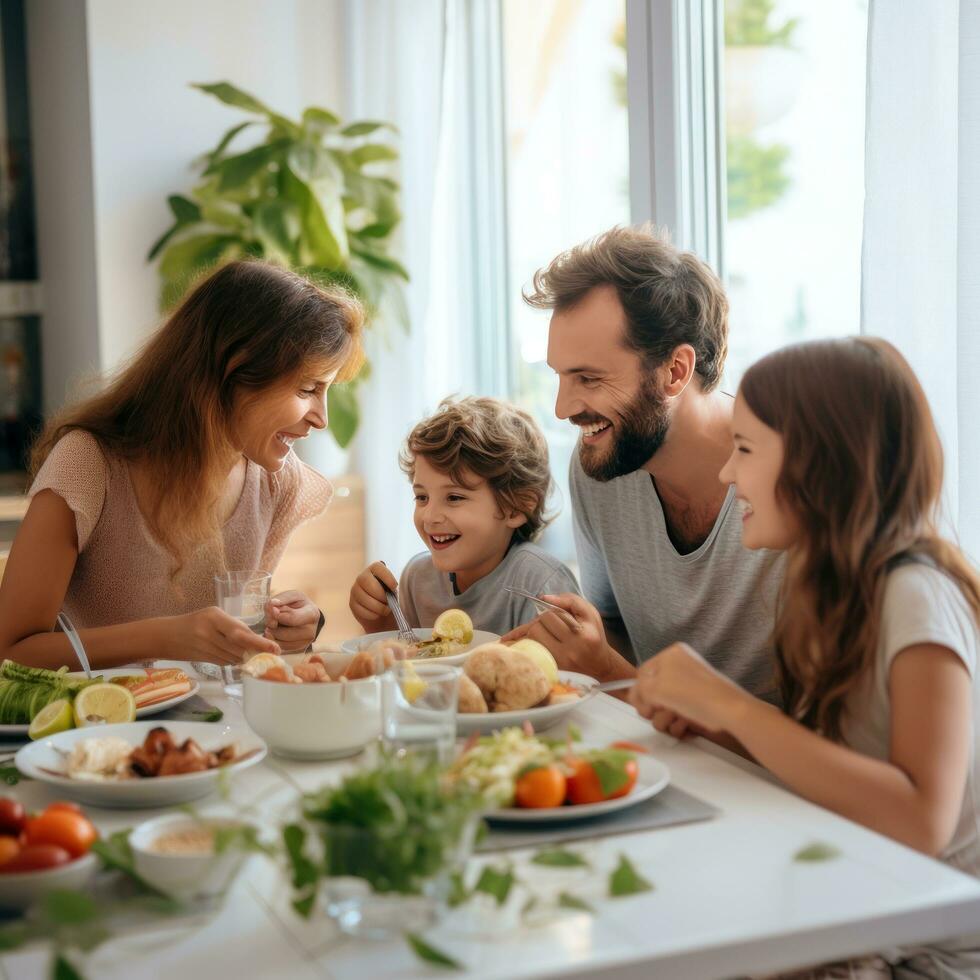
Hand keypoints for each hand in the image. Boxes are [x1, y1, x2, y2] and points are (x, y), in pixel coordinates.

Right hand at [165, 607, 279, 664]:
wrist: (165, 636)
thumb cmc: (193, 621)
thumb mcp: (212, 615)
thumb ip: (232, 625)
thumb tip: (256, 639)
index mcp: (213, 617)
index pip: (240, 633)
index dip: (258, 643)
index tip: (274, 648)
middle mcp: (209, 633)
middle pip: (239, 648)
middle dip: (256, 652)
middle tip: (272, 654)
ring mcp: (205, 648)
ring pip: (234, 657)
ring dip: (246, 657)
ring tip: (256, 654)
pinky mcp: (204, 660)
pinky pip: (226, 661)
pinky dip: (234, 659)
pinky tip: (236, 656)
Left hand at [264, 590, 319, 651]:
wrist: (306, 616)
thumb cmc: (298, 604)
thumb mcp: (293, 596)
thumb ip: (282, 598)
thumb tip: (272, 605)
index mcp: (312, 614)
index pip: (291, 618)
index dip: (277, 614)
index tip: (272, 609)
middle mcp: (311, 631)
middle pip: (283, 634)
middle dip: (272, 626)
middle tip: (269, 618)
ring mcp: (305, 643)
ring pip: (280, 643)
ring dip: (271, 634)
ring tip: (272, 625)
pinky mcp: (297, 650)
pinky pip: (279, 648)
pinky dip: (273, 640)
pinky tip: (274, 632)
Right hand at [349, 561, 397, 632]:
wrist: (382, 615)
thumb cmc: (390, 598)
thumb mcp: (394, 590)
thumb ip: (392, 587)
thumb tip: (392, 591)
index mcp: (374, 570)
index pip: (377, 567)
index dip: (386, 576)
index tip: (395, 586)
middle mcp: (362, 577)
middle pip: (366, 581)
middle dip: (380, 594)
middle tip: (388, 601)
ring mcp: (355, 590)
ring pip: (362, 597)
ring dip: (377, 606)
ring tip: (386, 610)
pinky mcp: (352, 604)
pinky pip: (360, 609)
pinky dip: (372, 614)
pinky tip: (378, 614)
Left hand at [502, 593, 621, 679]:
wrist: (599, 666)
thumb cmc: (593, 635)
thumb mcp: (590, 613)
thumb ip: (570, 600)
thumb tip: (544, 598)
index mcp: (583, 634)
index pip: (554, 614)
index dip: (549, 608)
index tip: (548, 605)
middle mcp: (571, 650)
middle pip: (539, 625)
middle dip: (541, 620)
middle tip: (549, 622)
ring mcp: (560, 661)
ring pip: (532, 637)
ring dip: (533, 631)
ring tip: (543, 631)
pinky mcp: (552, 668)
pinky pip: (530, 651)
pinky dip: (525, 642)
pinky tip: (514, 640)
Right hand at [627, 642, 751, 734]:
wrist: (728, 710)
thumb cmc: (692, 694)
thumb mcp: (656, 688)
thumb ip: (639, 690)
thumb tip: (634, 696)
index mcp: (670, 655)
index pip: (642, 674)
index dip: (639, 693)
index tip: (643, 708)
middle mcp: (679, 668)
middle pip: (652, 692)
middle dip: (655, 707)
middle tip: (659, 712)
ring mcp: (689, 686)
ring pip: (664, 706)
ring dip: (666, 718)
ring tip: (676, 719)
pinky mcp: (697, 703)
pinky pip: (678, 713)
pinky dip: (679, 723)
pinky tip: (686, 725)